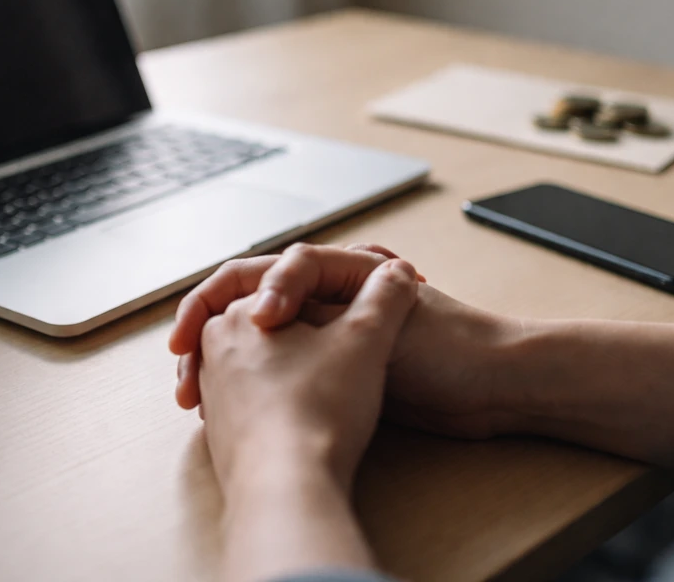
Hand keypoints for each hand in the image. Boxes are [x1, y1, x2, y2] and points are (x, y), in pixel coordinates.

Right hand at [171, 244, 520, 439]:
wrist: (493, 387)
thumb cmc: (448, 349)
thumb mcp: (380, 324)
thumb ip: (326, 308)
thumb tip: (263, 304)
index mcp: (338, 271)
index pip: (264, 270)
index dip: (231, 297)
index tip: (218, 332)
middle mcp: (328, 295)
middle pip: (247, 298)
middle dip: (207, 324)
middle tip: (180, 359)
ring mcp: (328, 330)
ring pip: (255, 335)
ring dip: (220, 354)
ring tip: (194, 387)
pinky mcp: (334, 365)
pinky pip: (275, 366)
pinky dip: (246, 380)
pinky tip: (229, 403)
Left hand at [197, 257, 419, 492]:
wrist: (287, 486)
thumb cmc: (321, 406)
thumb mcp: (368, 338)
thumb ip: (385, 296)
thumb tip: (397, 273)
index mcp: (239, 313)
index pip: (260, 283)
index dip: (299, 290)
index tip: (333, 307)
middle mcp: (213, 350)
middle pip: (249, 320)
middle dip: (280, 321)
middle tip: (320, 335)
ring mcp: (212, 396)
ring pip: (242, 362)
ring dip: (273, 363)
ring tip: (316, 379)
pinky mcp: (219, 436)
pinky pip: (242, 403)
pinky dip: (267, 400)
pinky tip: (300, 415)